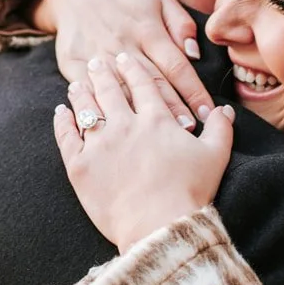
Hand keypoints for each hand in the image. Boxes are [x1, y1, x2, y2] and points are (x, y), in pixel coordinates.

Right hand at [33, 0, 213, 129]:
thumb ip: (181, 24)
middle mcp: (126, 47)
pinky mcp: (77, 69)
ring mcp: (101, 59)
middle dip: (174, 109)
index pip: (177, 66)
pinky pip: (94, 94)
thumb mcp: (159, 1)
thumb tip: (194, 53)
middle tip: (189, 133)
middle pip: (154, 83)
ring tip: (161, 139)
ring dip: (143, 116)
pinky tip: (118, 129)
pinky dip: (105, 111)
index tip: (208, 113)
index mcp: (149, 32)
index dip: (194, 91)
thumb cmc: (126, 3)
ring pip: (126, 92)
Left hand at [55, 53, 235, 251]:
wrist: (158, 226)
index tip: (124, 58)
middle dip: (101, 73)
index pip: (142, 84)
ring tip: (77, 84)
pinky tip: (61, 112)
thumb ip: (220, 128)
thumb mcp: (215, 156)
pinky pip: (67, 137)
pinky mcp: (80, 166)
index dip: (132, 69)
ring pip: (86, 109)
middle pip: (109, 90)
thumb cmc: (190, 192)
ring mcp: (100, 145)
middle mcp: (125, 125)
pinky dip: (62, 121)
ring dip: (81, 93)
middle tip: (96, 62)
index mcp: (156, 119)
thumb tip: (223, 109)